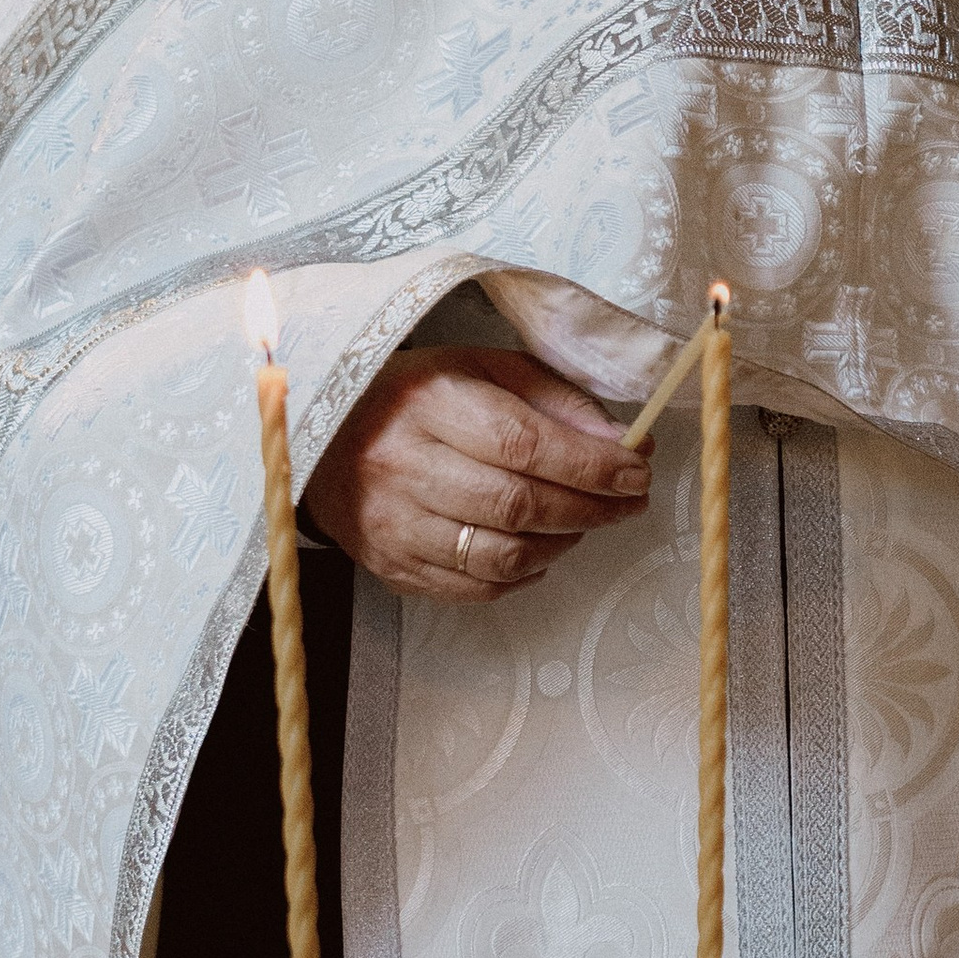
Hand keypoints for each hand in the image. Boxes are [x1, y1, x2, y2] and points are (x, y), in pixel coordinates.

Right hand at [302, 347, 648, 601]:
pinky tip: (538, 550)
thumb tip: (622, 443)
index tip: (638, 471)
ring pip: (499, 556)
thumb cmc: (416, 397)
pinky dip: (522, 575)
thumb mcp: (482, 369)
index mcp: (429, 403)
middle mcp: (405, 466)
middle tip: (628, 502)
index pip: (524, 444)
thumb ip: (554, 399)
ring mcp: (393, 524)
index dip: (590, 464)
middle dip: (590, 508)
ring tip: (581, 522)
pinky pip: (474, 588)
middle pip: (517, 504)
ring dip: (560, 544)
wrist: (321, 439)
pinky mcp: (391, 565)